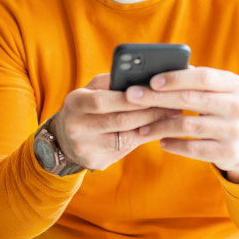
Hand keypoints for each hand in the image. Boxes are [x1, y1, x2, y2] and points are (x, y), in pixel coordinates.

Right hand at [52, 74, 180, 170]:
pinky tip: (158, 131)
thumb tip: (145, 77)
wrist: (65, 138)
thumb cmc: (87, 106)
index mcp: (74, 103)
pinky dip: (143, 139)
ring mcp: (85, 148)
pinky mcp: (95, 162)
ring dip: (151, 127)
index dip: (130, 98)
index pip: (103, 100)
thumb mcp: (92, 90)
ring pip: (126, 139)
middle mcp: (76, 127)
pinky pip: (125, 151)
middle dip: (149, 112)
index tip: (155, 91)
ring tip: (171, 117)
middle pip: (119, 121)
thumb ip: (113, 82)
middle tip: (173, 105)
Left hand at [123, 66, 238, 183]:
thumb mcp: (219, 93)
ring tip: (142, 127)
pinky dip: (174, 144)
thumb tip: (156, 70)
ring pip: (188, 125)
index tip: (151, 80)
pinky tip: (161, 142)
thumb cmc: (222, 110)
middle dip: (157, 98)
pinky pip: (194, 148)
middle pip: (190, 99)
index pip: (203, 77)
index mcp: (235, 85)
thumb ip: (195, 81)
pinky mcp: (229, 152)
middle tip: (132, 97)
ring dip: (160, 125)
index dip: (176, 78)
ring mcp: (235, 131)